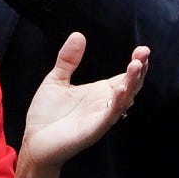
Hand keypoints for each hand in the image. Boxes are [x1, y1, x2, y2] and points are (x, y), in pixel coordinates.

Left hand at [15, 32, 151, 174]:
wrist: (34, 142)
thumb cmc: (46, 115)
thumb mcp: (56, 80)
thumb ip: (68, 60)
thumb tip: (79, 35)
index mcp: (100, 92)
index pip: (125, 77)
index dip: (136, 63)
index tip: (142, 49)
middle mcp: (105, 104)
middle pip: (130, 86)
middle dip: (139, 71)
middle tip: (144, 54)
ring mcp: (101, 118)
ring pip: (123, 100)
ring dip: (131, 83)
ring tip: (136, 66)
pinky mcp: (92, 130)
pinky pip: (108, 116)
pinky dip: (117, 104)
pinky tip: (121, 90)